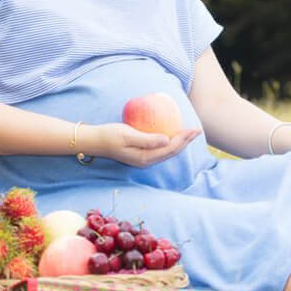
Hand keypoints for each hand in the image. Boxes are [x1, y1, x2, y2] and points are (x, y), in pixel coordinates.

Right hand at [87, 123, 201, 167]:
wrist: (94, 141)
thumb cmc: (109, 135)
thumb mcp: (128, 135)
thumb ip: (147, 139)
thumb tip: (167, 140)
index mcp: (145, 157)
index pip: (171, 148)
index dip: (184, 139)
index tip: (193, 129)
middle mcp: (146, 161)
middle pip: (172, 152)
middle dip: (186, 141)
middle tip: (197, 129)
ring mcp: (143, 159)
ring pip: (167, 152)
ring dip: (180, 142)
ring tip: (189, 133)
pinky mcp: (140, 154)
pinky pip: (160, 149)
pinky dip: (170, 142)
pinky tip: (172, 134)